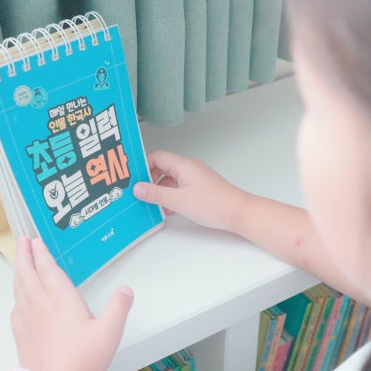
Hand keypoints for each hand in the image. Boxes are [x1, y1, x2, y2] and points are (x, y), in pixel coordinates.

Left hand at [11, 236, 133, 370]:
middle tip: (21, 241)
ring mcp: (28, 321)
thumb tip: (126, 289)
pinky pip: (15, 309)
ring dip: (18, 272)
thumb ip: (118, 307)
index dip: (41, 253)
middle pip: (27, 274)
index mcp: (62, 300)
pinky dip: (16, 296)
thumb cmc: (83, 360)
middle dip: (24, 255)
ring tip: (19, 263)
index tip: (35, 240)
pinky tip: (18, 299)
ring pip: (19, 289)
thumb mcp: (110, 331)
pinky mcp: (22, 336)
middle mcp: (41, 306)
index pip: (48, 269)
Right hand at [133, 150, 249, 231]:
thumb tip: (137, 188)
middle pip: (162, 168)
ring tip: (150, 203)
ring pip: (170, 180)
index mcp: (183, 165)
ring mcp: (195, 178)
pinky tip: (167, 210)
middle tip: (138, 192)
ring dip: (160, 191)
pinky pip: (179, 188)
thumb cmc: (214, 204)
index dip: (142, 166)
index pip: (157, 157)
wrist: (239, 213)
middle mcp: (189, 168)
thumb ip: (156, 194)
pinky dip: (171, 197)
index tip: (132, 178)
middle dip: (149, 180)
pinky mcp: (200, 189)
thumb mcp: (179, 201)